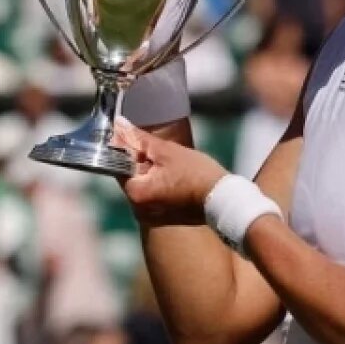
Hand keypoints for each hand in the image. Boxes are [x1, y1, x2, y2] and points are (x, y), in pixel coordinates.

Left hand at [111, 117, 227, 227]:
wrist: (227, 200)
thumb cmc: (197, 174)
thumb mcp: (166, 151)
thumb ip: (139, 138)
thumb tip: (119, 124)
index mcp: (136, 194)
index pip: (118, 166)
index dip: (126, 149)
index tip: (137, 139)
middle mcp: (139, 210)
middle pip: (130, 177)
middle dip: (140, 161)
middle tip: (158, 150)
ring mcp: (151, 217)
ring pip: (143, 186)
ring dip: (150, 172)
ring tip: (169, 163)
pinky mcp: (163, 219)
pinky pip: (153, 196)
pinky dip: (159, 184)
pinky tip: (174, 176)